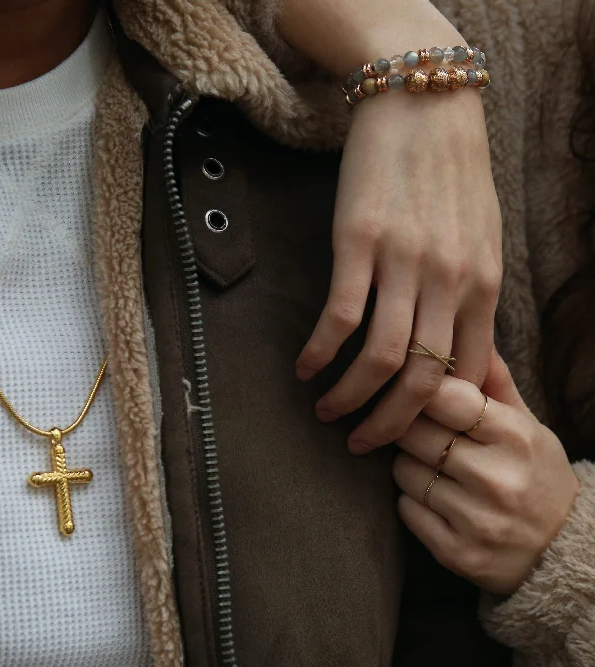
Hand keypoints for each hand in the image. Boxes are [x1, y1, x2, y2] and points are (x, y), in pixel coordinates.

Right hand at [296, 90, 501, 454]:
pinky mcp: (359, 244)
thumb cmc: (452, 174)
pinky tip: (303, 368)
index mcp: (482, 285)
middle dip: (390, 427)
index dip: (436, 417)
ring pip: (379, 360)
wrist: (424, 103)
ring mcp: (403, 264)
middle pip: (422, 383)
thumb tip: (457, 354)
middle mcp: (447, 282)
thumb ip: (472, 298)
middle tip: (363, 445)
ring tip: (327, 413)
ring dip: (349, 399)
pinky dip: (319, 353)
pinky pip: (339, 318)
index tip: (410, 434)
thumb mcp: (481, 240)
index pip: (465, 377)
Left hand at [392, 351, 578, 594]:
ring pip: (402, 471)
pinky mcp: (456, 553)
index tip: (414, 390)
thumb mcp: (528, 424)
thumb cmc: (535, 473)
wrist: (565, 551)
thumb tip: (467, 330)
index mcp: (515, 437)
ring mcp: (476, 519)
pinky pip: (404, 510)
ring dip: (407, 466)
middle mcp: (496, 478)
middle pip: (413, 432)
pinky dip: (411, 503)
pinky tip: (437, 502)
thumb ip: (494, 382)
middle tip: (421, 432)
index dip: (421, 390)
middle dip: (409, 427)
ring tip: (435, 469)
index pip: (443, 396)